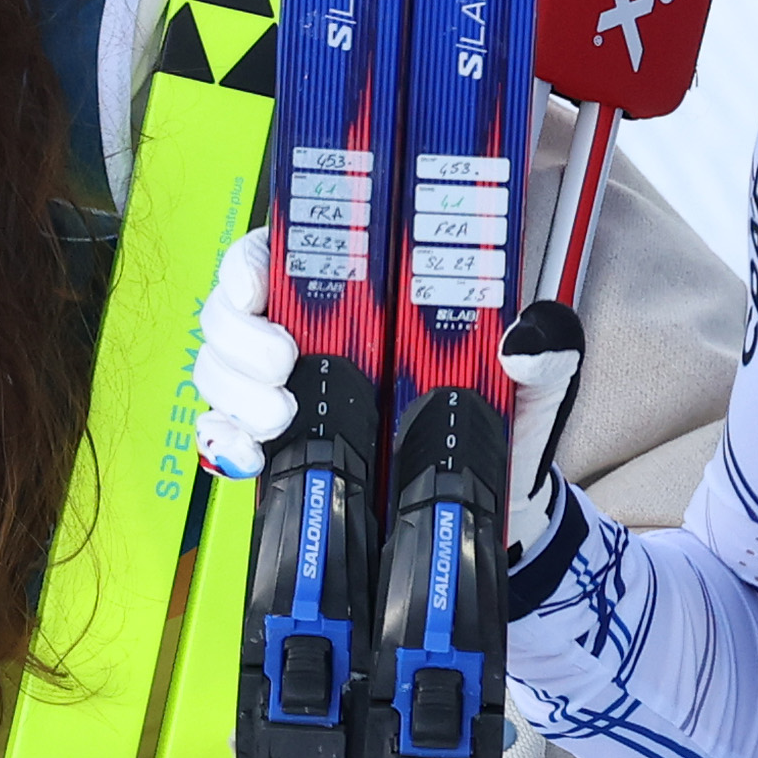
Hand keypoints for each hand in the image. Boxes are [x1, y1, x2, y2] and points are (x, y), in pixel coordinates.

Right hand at [190, 227, 581, 554]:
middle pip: (227, 312)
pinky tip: (250, 455)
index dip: (248, 264)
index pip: (273, 254)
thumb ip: (541, 350)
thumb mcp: (531, 379)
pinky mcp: (274, 446)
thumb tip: (525, 338)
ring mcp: (282, 390)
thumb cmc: (502, 419)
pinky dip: (223, 444)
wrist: (493, 503)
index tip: (256, 287)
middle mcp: (305, 334)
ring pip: (216, 371)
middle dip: (240, 338)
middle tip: (285, 365)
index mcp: (355, 294)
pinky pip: (219, 435)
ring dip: (233, 394)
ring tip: (282, 419)